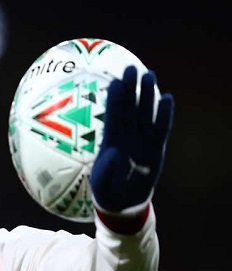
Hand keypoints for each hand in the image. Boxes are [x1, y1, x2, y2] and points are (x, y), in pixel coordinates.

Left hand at [90, 65, 174, 211]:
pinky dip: (164, 114)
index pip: (112, 116)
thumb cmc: (106, 189)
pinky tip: (168, 98)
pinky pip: (161, 128)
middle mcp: (126, 135)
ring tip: (149, 75)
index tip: (115, 82)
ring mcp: (142, 139)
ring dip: (147, 95)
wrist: (122, 201)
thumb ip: (106, 169)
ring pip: (145, 112)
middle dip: (130, 89)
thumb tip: (114, 153)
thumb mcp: (101, 183)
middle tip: (131, 68)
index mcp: (110, 140)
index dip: (114, 100)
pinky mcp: (156, 147)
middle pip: (129, 108)